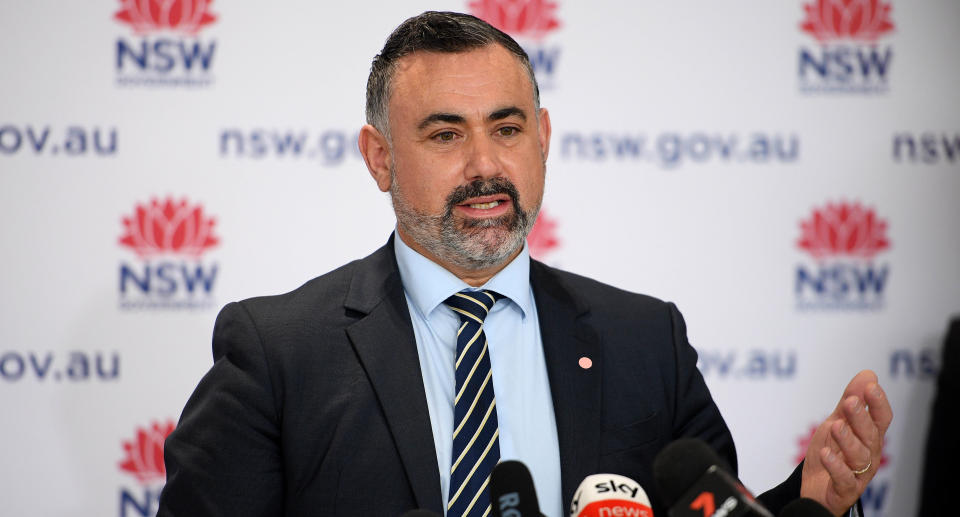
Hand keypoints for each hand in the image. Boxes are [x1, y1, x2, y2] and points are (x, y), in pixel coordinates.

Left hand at [800, 370, 892, 515]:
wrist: (816, 489)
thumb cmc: (830, 455)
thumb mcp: (836, 423)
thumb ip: (850, 402)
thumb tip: (868, 374)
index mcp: (869, 437)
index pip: (881, 418)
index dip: (878, 403)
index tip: (870, 385)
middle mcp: (868, 454)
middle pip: (869, 434)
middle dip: (860, 417)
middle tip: (850, 401)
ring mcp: (858, 473)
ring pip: (858, 456)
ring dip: (847, 440)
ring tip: (835, 426)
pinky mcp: (845, 489)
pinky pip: (844, 478)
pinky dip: (835, 466)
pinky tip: (825, 453)